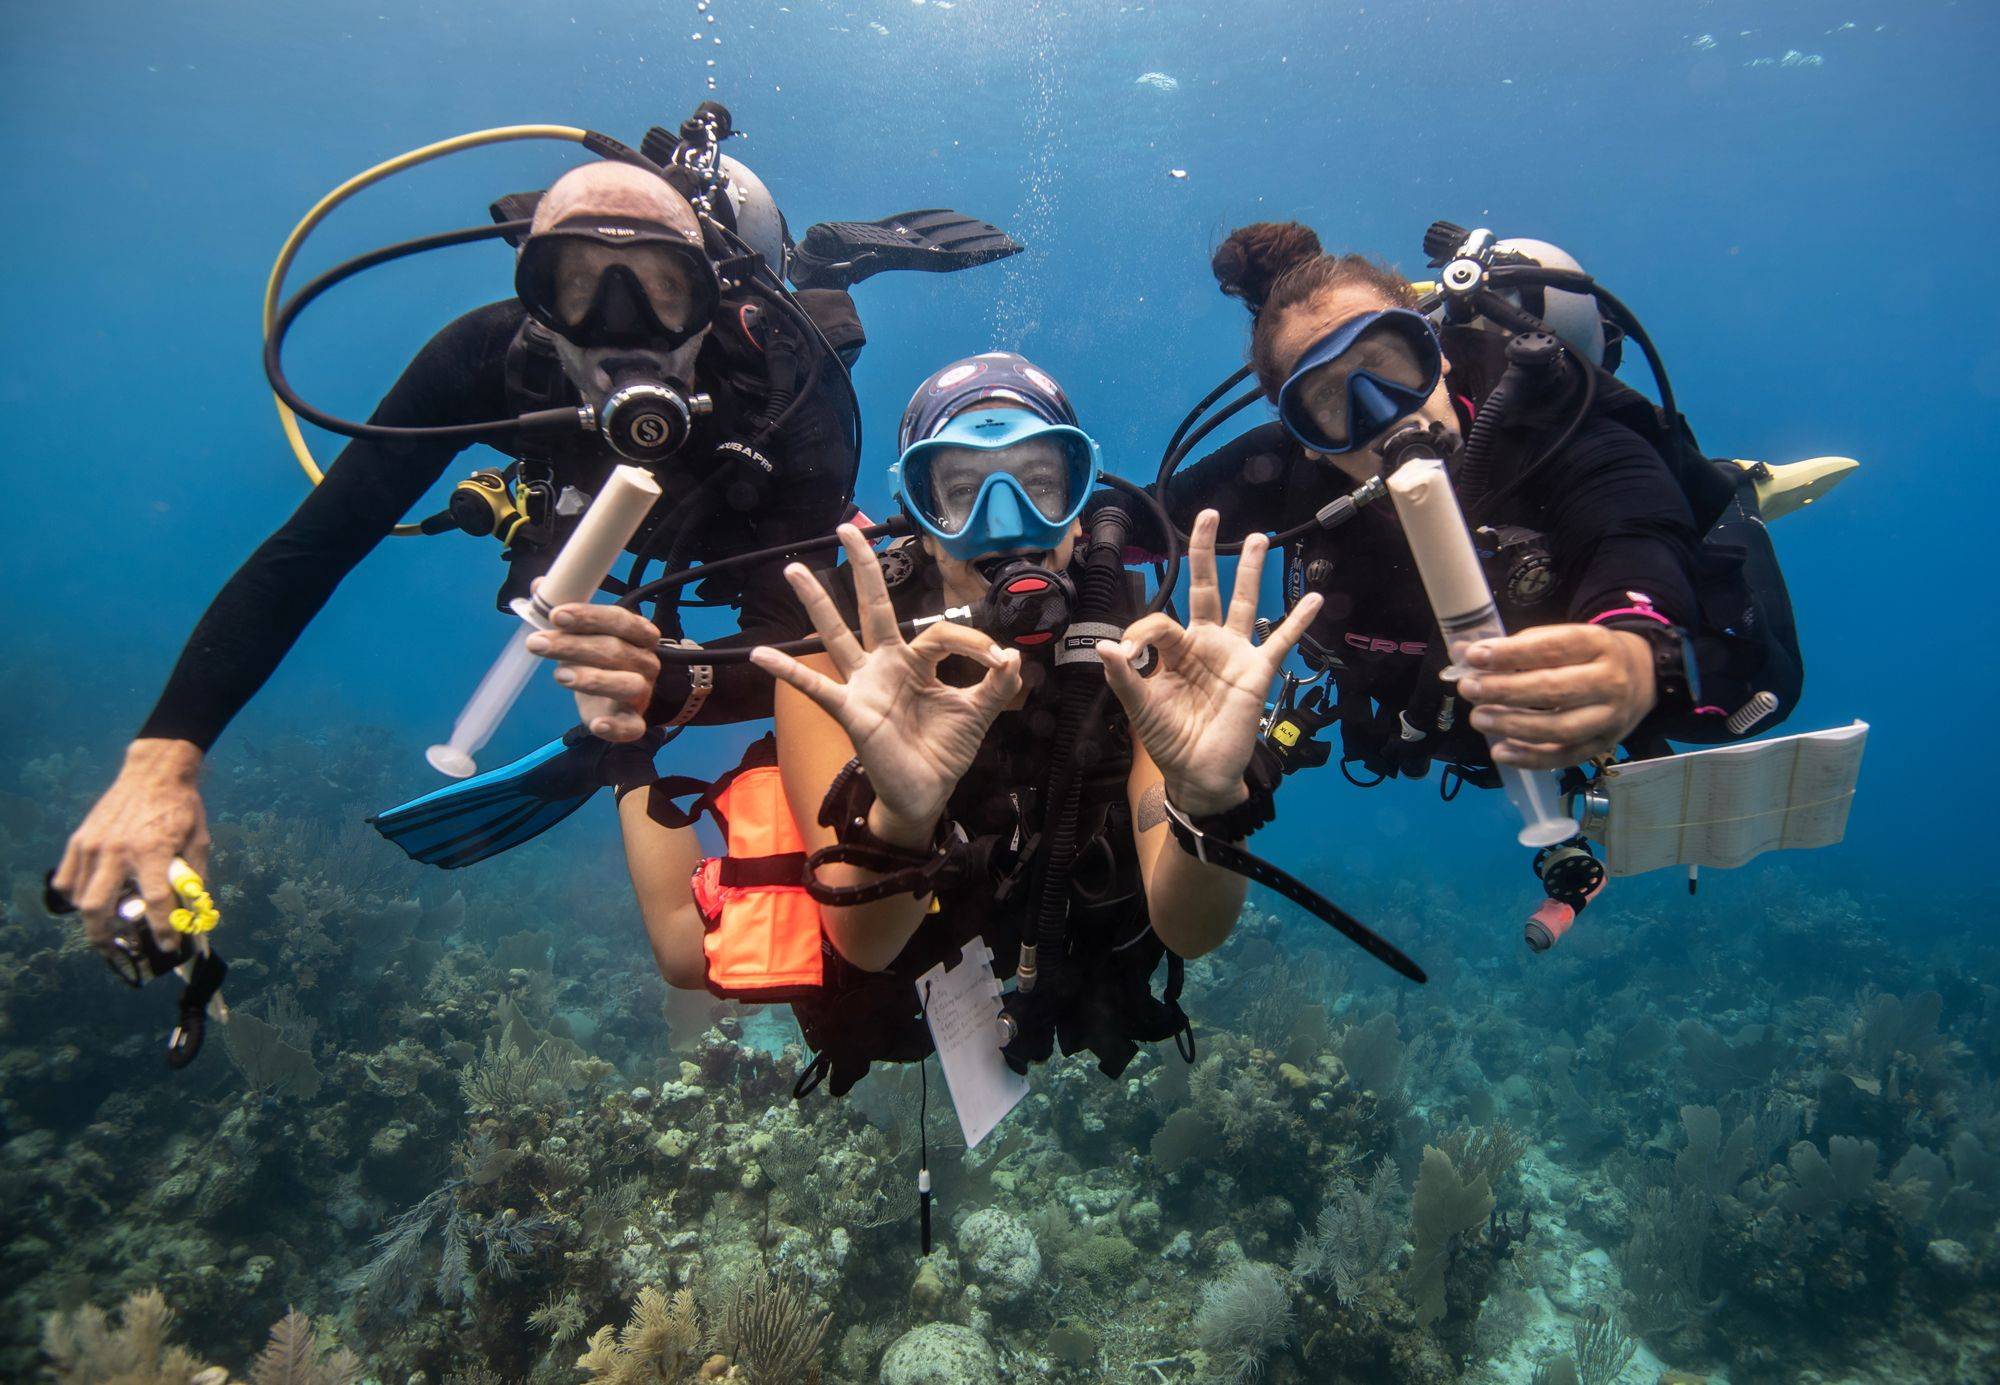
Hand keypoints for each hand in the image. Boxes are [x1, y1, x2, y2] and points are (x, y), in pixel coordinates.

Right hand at [53, 738, 208, 951]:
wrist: (154, 774)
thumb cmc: (181, 809)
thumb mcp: (198, 842)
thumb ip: (193, 878)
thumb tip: (192, 912)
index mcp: (152, 852)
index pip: (156, 902)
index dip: (162, 930)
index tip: (168, 947)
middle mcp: (117, 851)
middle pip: (98, 908)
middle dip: (105, 938)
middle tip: (118, 952)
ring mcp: (93, 846)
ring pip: (79, 897)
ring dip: (91, 919)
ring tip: (106, 931)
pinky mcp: (80, 840)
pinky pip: (68, 878)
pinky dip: (75, 896)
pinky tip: (89, 901)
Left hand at [524, 584, 662, 743]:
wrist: (615, 699)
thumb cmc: (599, 658)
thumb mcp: (583, 632)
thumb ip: (564, 610)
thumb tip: (539, 585)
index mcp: (638, 634)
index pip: (621, 620)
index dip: (589, 617)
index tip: (556, 615)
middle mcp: (645, 662)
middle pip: (616, 651)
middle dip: (573, 646)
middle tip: (537, 643)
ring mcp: (642, 692)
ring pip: (627, 685)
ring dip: (593, 679)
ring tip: (560, 675)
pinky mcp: (634, 721)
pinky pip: (632, 727)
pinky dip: (615, 727)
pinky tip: (596, 724)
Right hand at [750, 525, 1021, 837]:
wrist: (927, 793)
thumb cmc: (944, 751)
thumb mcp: (978, 713)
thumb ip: (996, 684)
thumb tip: (1013, 656)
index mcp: (916, 661)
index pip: (939, 632)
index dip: (972, 641)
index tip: (997, 661)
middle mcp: (885, 665)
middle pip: (872, 606)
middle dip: (863, 566)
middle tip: (847, 528)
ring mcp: (864, 685)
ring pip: (838, 635)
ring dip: (816, 602)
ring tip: (794, 568)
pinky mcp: (851, 710)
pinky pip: (815, 688)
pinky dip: (789, 671)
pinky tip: (760, 654)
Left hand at [1099, 510, 1322, 813]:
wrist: (1200, 775)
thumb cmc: (1170, 741)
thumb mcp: (1141, 708)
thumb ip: (1125, 676)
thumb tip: (1104, 646)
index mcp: (1174, 651)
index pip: (1161, 622)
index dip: (1141, 632)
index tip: (1127, 655)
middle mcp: (1205, 644)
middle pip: (1205, 589)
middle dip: (1205, 553)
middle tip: (1208, 515)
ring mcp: (1233, 654)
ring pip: (1244, 603)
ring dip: (1250, 571)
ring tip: (1258, 538)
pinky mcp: (1256, 672)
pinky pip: (1280, 642)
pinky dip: (1297, 622)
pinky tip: (1313, 599)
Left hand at [1457, 623, 1656, 768]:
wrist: (1641, 676)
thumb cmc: (1587, 655)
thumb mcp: (1563, 638)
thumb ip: (1517, 647)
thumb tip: (1464, 653)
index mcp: (1597, 644)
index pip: (1552, 648)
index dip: (1511, 653)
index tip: (1474, 656)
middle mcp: (1609, 681)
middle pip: (1553, 690)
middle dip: (1505, 690)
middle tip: (1470, 689)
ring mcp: (1609, 718)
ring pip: (1558, 728)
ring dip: (1512, 725)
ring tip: (1479, 718)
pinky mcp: (1603, 745)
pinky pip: (1565, 757)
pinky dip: (1530, 758)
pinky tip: (1500, 752)